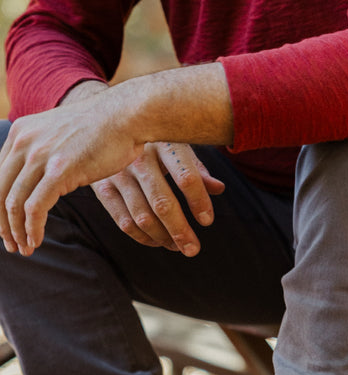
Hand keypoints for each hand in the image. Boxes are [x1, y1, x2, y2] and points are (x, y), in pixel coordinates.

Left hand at [0, 98, 141, 255]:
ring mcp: (41, 155)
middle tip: (12, 244)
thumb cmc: (107, 127)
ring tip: (25, 248)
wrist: (128, 115)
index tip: (8, 225)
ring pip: (13, 203)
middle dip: (2, 224)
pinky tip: (37, 240)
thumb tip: (47, 176)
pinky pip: (35, 207)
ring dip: (16, 231)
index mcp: (22, 132)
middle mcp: (24, 142)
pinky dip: (32, 228)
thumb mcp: (64, 134)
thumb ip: (48, 150)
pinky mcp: (60, 170)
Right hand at [91, 142, 224, 255]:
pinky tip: (158, 241)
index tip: (207, 221)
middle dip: (180, 230)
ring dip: (163, 237)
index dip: (199, 202)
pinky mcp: (102, 187)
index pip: (187, 178)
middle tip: (193, 249)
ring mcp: (117, 173)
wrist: (109, 124)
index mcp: (165, 144)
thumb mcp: (178, 147)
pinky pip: (123, 220)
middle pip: (162, 203)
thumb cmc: (156, 140)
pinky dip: (142, 237)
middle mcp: (139, 158)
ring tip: (179, 246)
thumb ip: (198, 169)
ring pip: (142, 216)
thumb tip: (219, 188)